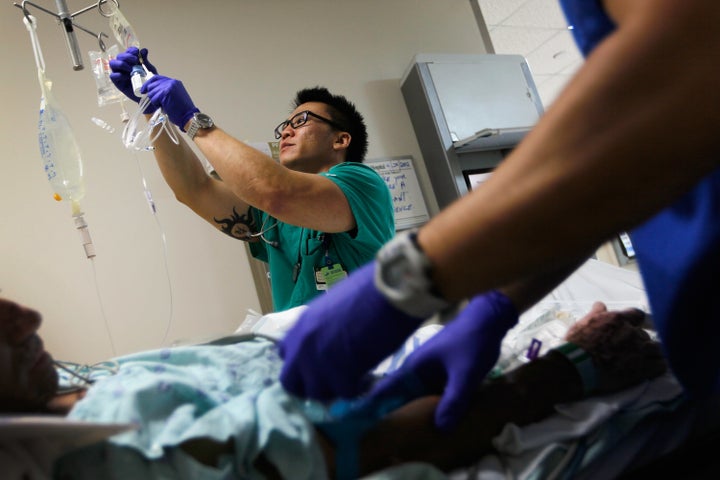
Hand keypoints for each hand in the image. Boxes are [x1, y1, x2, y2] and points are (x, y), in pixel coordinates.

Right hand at [109, 47, 157, 103]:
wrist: (149, 94)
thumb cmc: (148, 81)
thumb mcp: (148, 69)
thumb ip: (145, 60)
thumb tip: (144, 50)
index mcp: (130, 61)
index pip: (127, 52)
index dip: (131, 51)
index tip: (137, 53)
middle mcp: (123, 66)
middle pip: (119, 56)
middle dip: (127, 56)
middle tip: (135, 61)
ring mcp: (119, 73)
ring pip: (113, 63)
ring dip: (121, 64)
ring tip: (131, 69)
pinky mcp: (117, 83)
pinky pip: (113, 76)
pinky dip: (120, 75)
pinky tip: (128, 77)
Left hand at [141, 76, 198, 128]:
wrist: (189, 116)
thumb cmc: (182, 110)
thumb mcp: (174, 96)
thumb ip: (165, 90)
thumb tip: (152, 91)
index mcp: (174, 82)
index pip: (157, 78)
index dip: (149, 83)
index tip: (144, 90)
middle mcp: (171, 82)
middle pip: (152, 84)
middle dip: (152, 94)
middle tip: (156, 102)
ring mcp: (168, 87)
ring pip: (152, 92)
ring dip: (154, 100)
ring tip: (162, 105)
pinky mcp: (165, 93)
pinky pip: (154, 98)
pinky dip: (156, 104)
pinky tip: (163, 107)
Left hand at [279, 262, 426, 399]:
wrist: (387, 294)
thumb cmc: (366, 290)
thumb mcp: (331, 307)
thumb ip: (321, 328)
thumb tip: (327, 341)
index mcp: (300, 325)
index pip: (285, 354)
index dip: (301, 361)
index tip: (318, 361)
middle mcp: (302, 347)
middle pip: (291, 383)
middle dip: (310, 384)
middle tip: (332, 378)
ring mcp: (317, 364)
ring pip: (316, 393)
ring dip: (334, 388)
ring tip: (352, 376)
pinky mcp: (340, 376)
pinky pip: (344, 393)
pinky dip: (356, 388)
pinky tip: (367, 377)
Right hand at [366, 290, 518, 430]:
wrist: (489, 320)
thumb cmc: (471, 343)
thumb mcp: (464, 375)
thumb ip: (453, 401)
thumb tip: (440, 430)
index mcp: (415, 367)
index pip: (387, 389)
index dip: (372, 405)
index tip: (358, 422)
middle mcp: (418, 371)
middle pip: (401, 396)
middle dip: (392, 414)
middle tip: (381, 438)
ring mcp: (431, 372)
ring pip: (418, 397)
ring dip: (413, 411)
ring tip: (402, 435)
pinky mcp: (444, 374)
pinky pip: (432, 394)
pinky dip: (431, 406)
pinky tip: (433, 420)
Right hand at [565, 302, 666, 393]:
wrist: (576, 367)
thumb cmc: (576, 345)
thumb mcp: (582, 324)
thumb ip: (595, 313)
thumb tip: (600, 305)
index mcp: (618, 320)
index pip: (638, 314)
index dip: (636, 322)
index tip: (633, 327)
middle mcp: (631, 332)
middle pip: (646, 335)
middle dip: (640, 341)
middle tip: (632, 349)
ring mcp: (639, 351)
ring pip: (658, 349)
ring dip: (652, 353)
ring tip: (645, 359)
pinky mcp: (643, 369)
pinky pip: (660, 365)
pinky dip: (657, 367)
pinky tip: (651, 369)